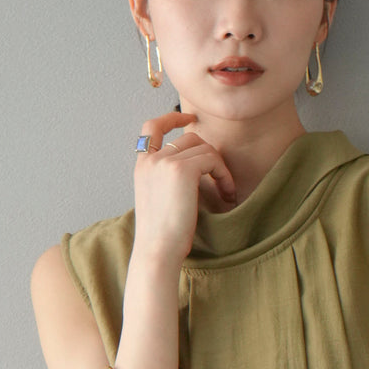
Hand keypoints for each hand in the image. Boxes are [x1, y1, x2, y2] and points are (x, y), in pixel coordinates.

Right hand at [132, 111, 237, 264]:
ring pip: (204, 147)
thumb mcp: (159, 199)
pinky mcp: (182, 169)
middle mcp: (151, 159)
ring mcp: (165, 162)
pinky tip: (226, 193)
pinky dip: (224, 175)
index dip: (172, 117)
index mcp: (142, 166)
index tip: (190, 118)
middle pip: (190, 137)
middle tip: (221, 179)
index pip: (151, 127)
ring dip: (220, 167)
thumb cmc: (162, 235)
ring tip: (226, 190)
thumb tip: (198, 165)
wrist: (157, 250)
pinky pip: (212, 159)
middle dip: (210, 154)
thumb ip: (168, 178)